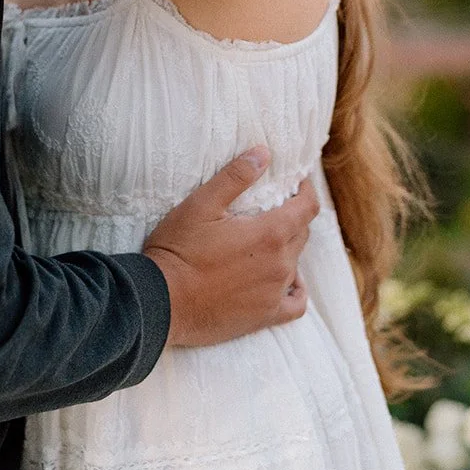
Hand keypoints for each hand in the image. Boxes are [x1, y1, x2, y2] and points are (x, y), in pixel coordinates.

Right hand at [143, 148, 318, 347]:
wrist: (162, 302)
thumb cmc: (178, 250)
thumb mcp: (201, 205)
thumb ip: (234, 177)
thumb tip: (264, 153)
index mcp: (269, 234)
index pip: (307, 208)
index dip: (307, 191)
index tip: (298, 183)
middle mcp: (280, 264)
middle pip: (301, 234)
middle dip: (293, 217)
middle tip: (273, 209)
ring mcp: (274, 292)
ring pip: (296, 263)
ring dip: (287, 249)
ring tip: (267, 242)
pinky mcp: (265, 316)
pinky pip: (296, 303)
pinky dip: (296, 290)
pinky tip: (286, 282)